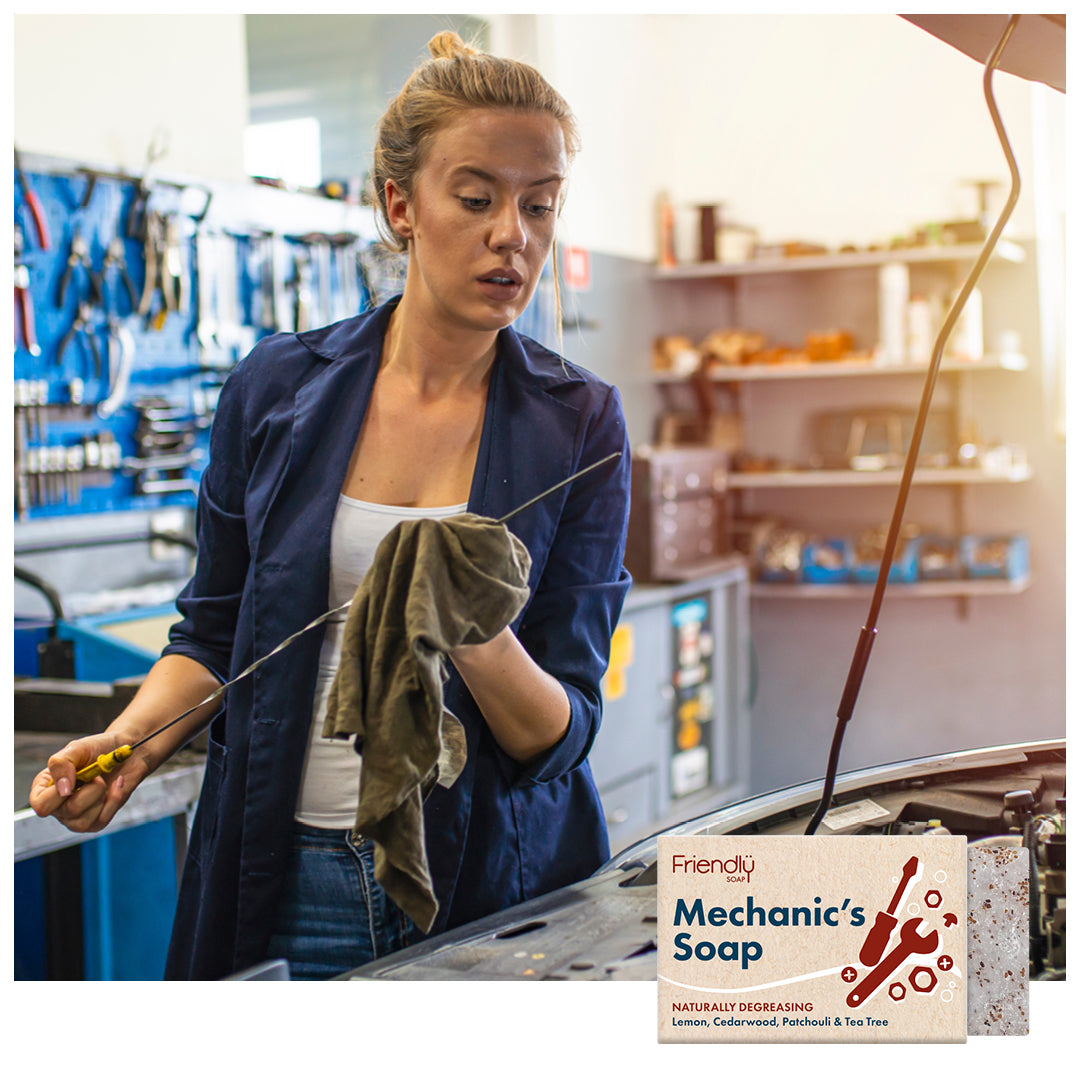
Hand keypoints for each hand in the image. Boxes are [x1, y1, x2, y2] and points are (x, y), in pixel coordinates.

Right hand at [28, 731, 149, 833]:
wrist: (127, 750)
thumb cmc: (99, 748)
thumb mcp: (77, 748)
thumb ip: (61, 764)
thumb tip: (62, 790)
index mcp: (46, 787)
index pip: (41, 805)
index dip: (57, 796)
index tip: (77, 779)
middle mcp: (58, 805)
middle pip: (68, 812)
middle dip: (89, 791)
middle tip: (95, 775)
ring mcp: (76, 815)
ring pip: (82, 823)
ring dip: (100, 797)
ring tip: (103, 780)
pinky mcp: (96, 819)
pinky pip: (101, 821)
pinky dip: (113, 800)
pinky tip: (117, 784)